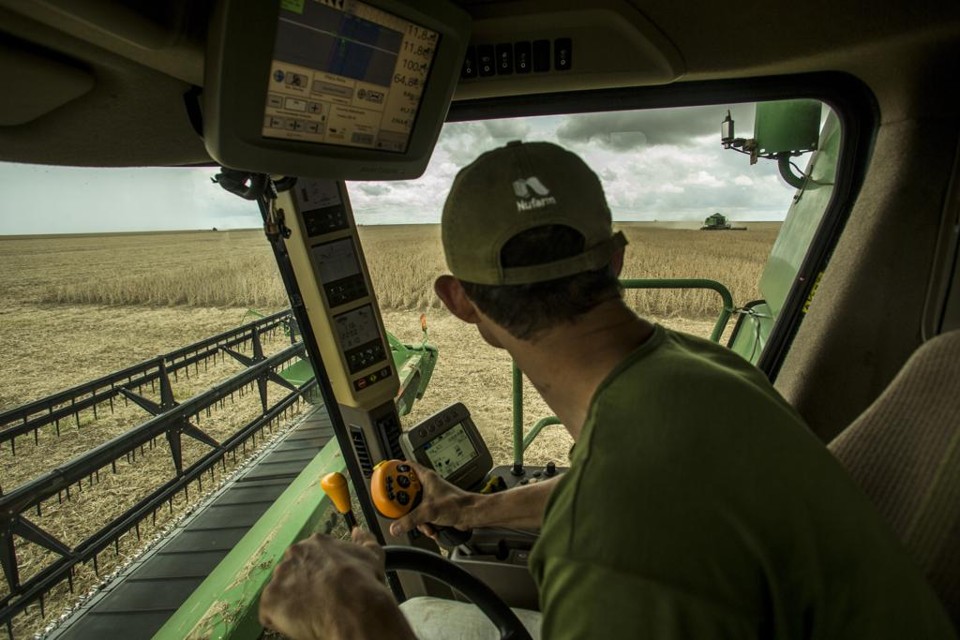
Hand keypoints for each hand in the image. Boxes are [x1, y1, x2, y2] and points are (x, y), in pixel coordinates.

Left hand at [259, 528, 412, 639]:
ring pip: (282, 592)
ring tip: (313, 612)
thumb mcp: (372, 556)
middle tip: (320, 601)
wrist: (355, 610)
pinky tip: (302, 621)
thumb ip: (364, 539)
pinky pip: (270, 613)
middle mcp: (294, 555)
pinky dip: (282, 620)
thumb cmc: (364, 584)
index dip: (319, 575)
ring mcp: (279, 577)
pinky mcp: (269, 600)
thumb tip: (357, 531)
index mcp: (315, 543)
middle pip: (293, 573)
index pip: (310, 558)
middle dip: (303, 586)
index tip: (328, 586)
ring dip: (292, 602)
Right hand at [389, 461, 475, 537]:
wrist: (471, 515)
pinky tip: (431, 528)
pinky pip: (423, 516)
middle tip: (401, 510)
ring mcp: (431, 497)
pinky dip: (425, 523)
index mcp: (426, 477)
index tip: (385, 476)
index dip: (395, 470)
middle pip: (407, 492)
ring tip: (423, 523)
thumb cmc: (457, 504)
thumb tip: (396, 526)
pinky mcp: (435, 508)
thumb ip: (410, 520)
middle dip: (406, 505)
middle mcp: (428, 485)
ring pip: (414, 506)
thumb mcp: (428, 511)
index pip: (407, 467)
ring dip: (417, 519)